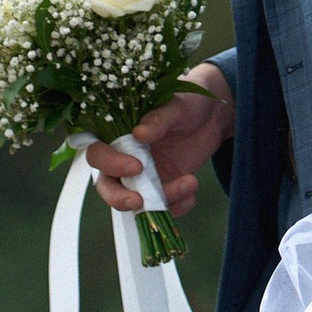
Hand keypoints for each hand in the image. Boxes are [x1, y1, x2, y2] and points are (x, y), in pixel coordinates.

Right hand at [87, 66, 231, 216]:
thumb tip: (140, 133)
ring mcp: (144, 178)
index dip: (110, 164)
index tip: (136, 166)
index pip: (99, 154)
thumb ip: (158, 119)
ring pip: (136, 202)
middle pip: (107, 186)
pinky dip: (177, 207)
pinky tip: (192, 194)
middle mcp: (125, 159)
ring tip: (190, 183)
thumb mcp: (176, 106)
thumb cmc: (187, 103)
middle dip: (118, 198)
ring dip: (159, 203)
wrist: (213, 116)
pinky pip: (163, 208)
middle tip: (139, 201)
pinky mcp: (164, 189)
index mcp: (119, 135)